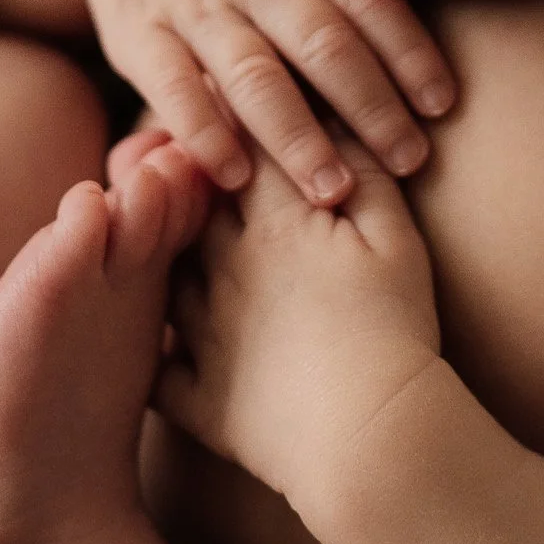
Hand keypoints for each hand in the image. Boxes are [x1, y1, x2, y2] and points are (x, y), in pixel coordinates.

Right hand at [62, 0, 455, 203]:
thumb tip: (432, 56)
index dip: (409, 52)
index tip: (443, 106)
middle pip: (324, 42)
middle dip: (370, 106)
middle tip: (409, 163)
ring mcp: (196, 3)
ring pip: (255, 73)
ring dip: (298, 135)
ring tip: (333, 191)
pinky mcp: (137, 31)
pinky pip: (173, 85)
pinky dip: (203, 130)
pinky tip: (233, 174)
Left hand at [156, 140, 441, 518]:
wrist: (371, 436)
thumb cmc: (394, 332)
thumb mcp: (397, 242)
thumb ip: (367, 176)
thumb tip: (342, 124)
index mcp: (273, 225)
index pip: (239, 153)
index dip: (231, 124)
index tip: (224, 107)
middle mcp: (223, 270)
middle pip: (185, 207)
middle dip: (178, 179)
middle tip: (170, 158)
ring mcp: (202, 334)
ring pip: (158, 277)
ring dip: (153, 255)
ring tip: (152, 241)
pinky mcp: (197, 397)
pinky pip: (158, 367)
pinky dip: (153, 351)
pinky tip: (146, 342)